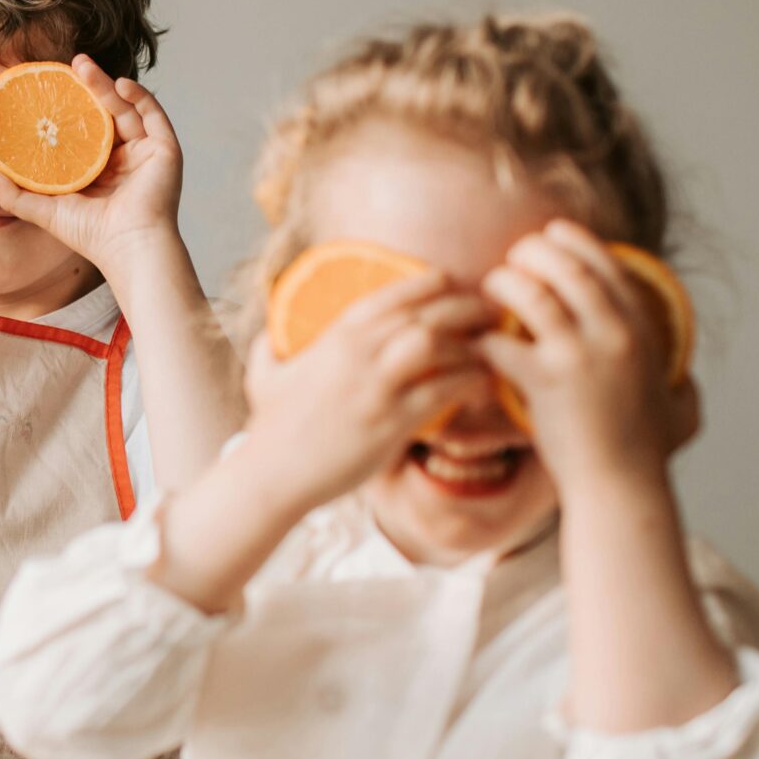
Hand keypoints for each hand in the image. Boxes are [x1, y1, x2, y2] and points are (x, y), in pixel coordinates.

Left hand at [0, 58, 186, 279]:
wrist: (126, 248)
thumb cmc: (89, 235)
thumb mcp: (43, 209)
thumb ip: (11, 193)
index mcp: (100, 168)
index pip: (85, 127)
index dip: (69, 105)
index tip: (48, 85)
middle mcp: (124, 157)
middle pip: (106, 112)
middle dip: (89, 85)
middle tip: (70, 63)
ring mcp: (146, 151)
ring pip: (127, 108)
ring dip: (107, 85)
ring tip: (84, 67)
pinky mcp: (165, 149)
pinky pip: (153, 114)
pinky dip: (139, 96)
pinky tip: (119, 84)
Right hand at [237, 274, 495, 513]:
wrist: (272, 476)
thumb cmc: (271, 428)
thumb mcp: (263, 375)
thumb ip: (270, 347)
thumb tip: (270, 335)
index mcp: (336, 336)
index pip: (392, 294)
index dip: (427, 283)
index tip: (452, 283)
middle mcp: (358, 353)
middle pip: (425, 313)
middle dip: (466, 306)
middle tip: (492, 310)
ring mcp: (376, 387)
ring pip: (437, 345)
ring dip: (471, 343)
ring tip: (494, 349)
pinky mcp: (391, 422)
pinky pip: (442, 391)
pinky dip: (468, 383)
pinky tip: (483, 385)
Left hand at [478, 220, 675, 493]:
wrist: (621, 490)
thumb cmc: (645, 456)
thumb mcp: (677, 408)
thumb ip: (679, 383)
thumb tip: (684, 376)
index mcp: (643, 332)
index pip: (609, 265)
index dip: (576, 241)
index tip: (553, 233)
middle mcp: (614, 335)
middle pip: (567, 266)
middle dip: (534, 251)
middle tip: (514, 257)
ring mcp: (579, 356)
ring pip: (531, 293)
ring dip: (504, 283)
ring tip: (491, 287)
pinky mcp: (544, 381)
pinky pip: (500, 341)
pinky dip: (481, 337)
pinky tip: (473, 340)